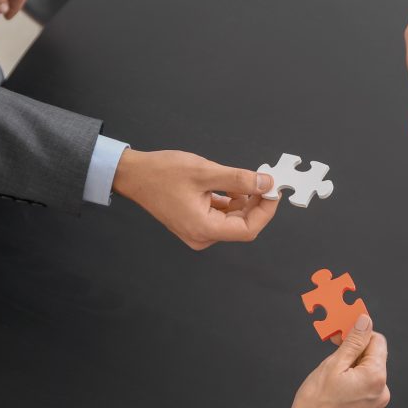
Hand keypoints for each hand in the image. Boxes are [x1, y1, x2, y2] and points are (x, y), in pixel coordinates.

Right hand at [111, 149, 278, 249]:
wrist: (134, 174)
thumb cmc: (161, 174)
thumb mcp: (205, 172)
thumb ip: (239, 179)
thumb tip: (265, 183)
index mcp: (203, 228)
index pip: (247, 229)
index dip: (265, 211)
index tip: (273, 191)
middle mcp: (201, 235)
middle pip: (241, 225)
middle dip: (257, 204)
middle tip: (265, 181)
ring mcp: (198, 231)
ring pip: (233, 219)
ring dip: (245, 200)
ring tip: (249, 179)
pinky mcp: (196, 222)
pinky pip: (221, 215)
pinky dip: (232, 201)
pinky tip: (234, 185)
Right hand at [251, 314, 388, 407]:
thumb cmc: (315, 402)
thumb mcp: (333, 364)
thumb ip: (354, 341)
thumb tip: (365, 321)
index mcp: (376, 377)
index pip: (377, 341)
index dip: (358, 335)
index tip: (341, 338)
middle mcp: (383, 393)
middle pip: (374, 359)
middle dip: (354, 355)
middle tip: (332, 360)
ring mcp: (377, 407)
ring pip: (368, 376)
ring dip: (353, 371)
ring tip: (332, 381)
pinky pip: (365, 392)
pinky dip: (353, 387)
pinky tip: (336, 394)